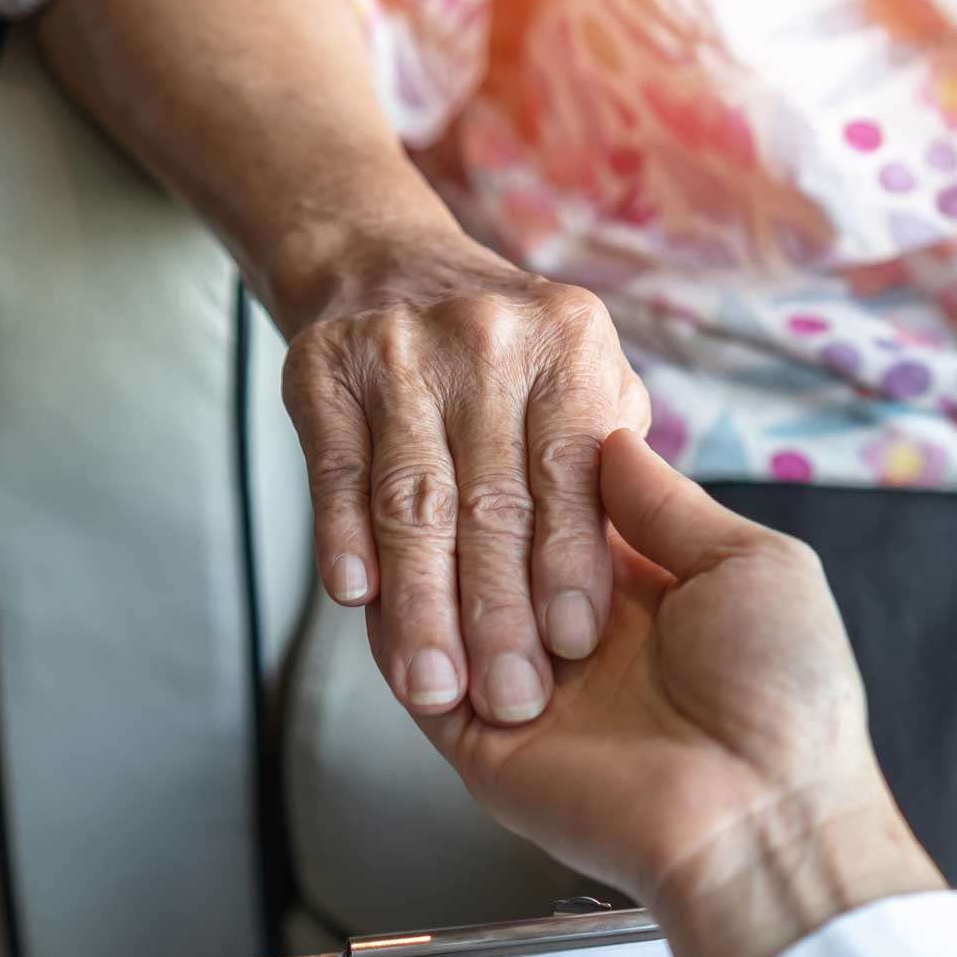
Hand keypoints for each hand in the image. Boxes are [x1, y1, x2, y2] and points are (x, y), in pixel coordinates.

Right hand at [281, 227, 649, 724]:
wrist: (386, 259)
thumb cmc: (516, 353)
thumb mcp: (597, 378)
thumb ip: (618, 457)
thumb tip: (636, 561)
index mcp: (570, 343)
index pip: (570, 472)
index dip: (570, 562)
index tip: (572, 644)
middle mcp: (486, 337)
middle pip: (490, 497)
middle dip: (497, 610)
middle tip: (510, 697)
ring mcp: (396, 351)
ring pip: (412, 500)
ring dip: (420, 602)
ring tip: (432, 683)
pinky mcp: (320, 373)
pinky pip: (335, 471)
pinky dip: (343, 536)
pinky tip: (357, 600)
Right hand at [413, 430, 944, 956]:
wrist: (766, 817)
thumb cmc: (787, 694)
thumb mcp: (753, 564)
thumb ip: (671, 506)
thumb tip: (616, 440)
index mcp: (640, 593)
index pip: (556, 519)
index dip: (528, 474)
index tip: (497, 424)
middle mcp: (577, 639)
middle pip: (496, 560)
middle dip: (473, 518)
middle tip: (449, 469)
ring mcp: (531, 693)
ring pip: (451, 616)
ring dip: (434, 572)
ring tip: (411, 517)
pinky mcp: (491, 748)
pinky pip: (426, 685)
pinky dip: (403, 639)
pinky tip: (390, 588)